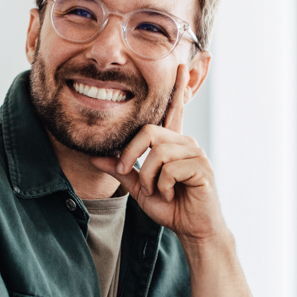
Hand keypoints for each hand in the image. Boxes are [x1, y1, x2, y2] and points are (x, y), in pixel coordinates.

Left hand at [90, 64, 227, 244]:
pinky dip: (162, 187)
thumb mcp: (139, 188)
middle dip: (131, 155)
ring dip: (148, 178)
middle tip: (128, 175)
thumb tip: (95, 156)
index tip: (179, 66)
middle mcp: (185, 143)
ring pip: (158, 153)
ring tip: (156, 192)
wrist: (193, 229)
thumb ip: (120, 170)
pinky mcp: (202, 167)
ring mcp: (195, 154)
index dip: (176, 89)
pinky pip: (170, 169)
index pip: (172, 111)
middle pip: (149, 132)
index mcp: (172, 144)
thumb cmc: (171, 207)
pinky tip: (171, 195)